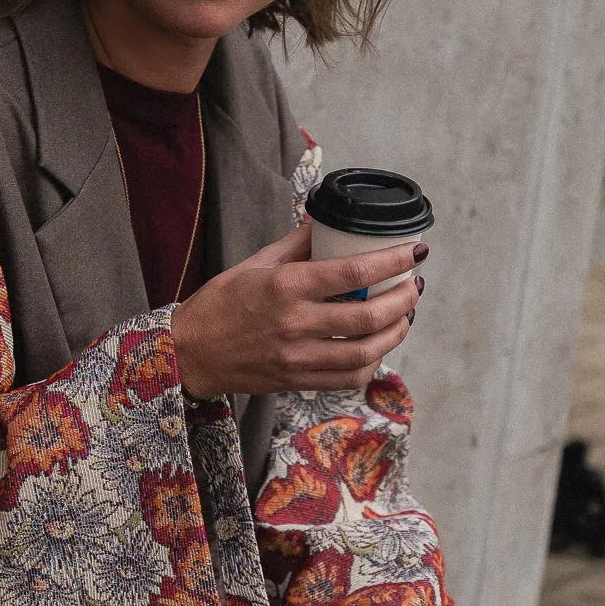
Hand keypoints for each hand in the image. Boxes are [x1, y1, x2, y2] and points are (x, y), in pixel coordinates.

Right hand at [170, 218, 420, 397]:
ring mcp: (297, 357)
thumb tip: (327, 224)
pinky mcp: (296, 381)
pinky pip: (348, 377)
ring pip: (366, 351)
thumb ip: (296, 245)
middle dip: (404, 299)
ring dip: (395, 332)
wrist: (190, 353)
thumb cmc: (220, 304)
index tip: (414, 251)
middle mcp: (295, 324)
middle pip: (369, 315)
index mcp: (286, 287)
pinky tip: (377, 346)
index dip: (392, 261)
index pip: (354, 271)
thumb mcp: (255, 264)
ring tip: (404, 316)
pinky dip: (371, 361)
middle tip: (414, 285)